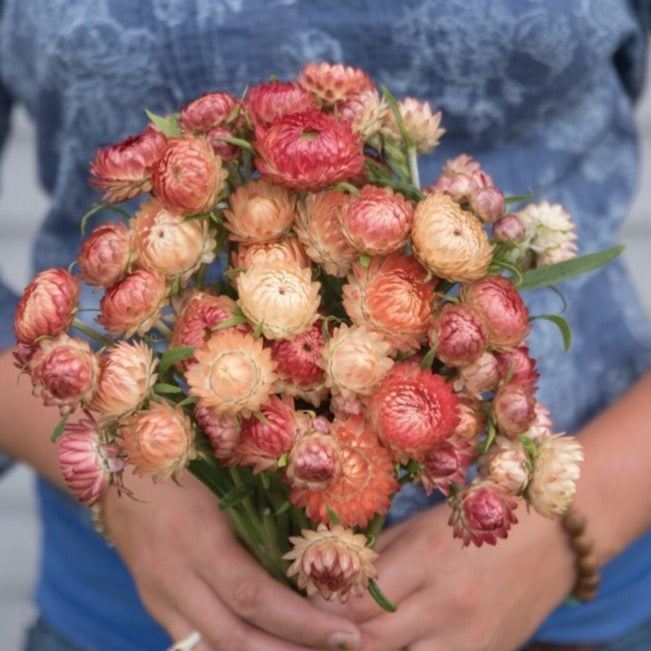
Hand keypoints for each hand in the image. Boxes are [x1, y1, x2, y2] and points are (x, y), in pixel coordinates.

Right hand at [103, 472, 360, 650]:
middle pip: (235, 637)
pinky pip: (193, 644)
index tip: (347, 632)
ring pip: (212, 650)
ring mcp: (158, 595)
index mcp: (197, 536)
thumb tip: (318, 544)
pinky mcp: (153, 602)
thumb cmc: (185, 457)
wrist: (118, 462)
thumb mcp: (225, 477)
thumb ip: (262, 512)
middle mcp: (174, 575)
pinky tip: (268, 647)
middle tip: (343, 650)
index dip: (302, 622)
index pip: (254, 596)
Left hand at [315, 503, 574, 650]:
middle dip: (330, 641)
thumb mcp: (424, 525)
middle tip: (299, 636)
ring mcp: (467, 643)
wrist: (553, 537)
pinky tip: (382, 649)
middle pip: (368, 642)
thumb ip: (380, 555)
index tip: (297, 605)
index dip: (319, 608)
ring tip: (335, 645)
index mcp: (426, 561)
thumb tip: (330, 576)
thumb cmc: (480, 518)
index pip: (355, 599)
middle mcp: (445, 608)